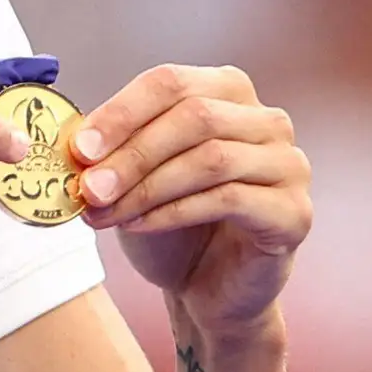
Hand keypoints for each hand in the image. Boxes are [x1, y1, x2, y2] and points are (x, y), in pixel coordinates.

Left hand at [70, 66, 309, 335]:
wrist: (209, 289)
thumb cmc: (172, 223)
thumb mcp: (134, 177)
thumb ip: (113, 151)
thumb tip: (78, 144)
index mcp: (229, 91)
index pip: (171, 82)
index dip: (122, 112)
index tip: (80, 149)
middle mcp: (268, 120)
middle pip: (194, 116)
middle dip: (132, 154)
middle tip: (89, 188)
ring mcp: (289, 164)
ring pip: (210, 158)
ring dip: (148, 186)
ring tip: (106, 212)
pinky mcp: (294, 212)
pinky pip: (228, 199)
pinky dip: (173, 212)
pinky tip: (139, 225)